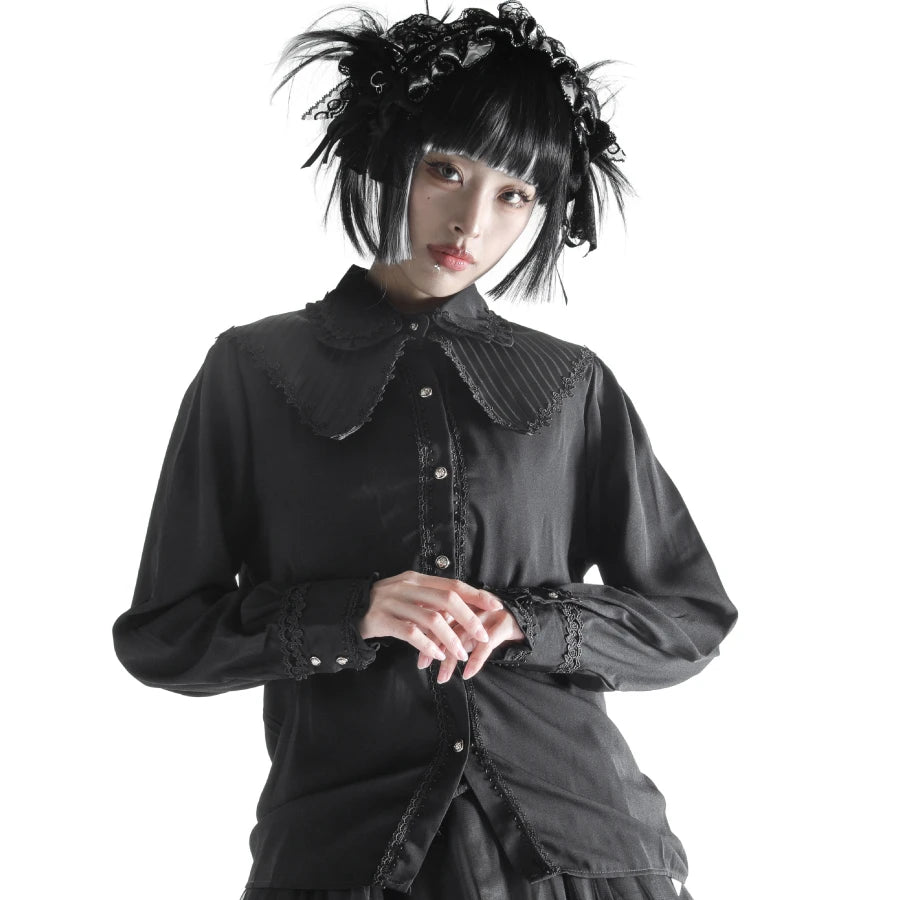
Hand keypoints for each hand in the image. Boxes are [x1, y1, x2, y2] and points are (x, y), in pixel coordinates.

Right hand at [359, 571, 504, 664]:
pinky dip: (427, 645)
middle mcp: (407, 586)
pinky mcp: (382, 619)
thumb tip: (463, 614)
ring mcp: (393, 601)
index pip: (453, 584)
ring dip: (450, 638)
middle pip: (446, 599)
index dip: (476, 595)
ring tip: (460, 654)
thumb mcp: (410, 597)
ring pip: (431, 618)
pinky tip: (436, 655)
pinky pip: (410, 633)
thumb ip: (432, 602)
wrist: (348, 610)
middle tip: (482, 636)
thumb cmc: (386, 606)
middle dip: (469, 618)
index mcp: (417, 579)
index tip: (496, 606)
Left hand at [418, 600, 525, 683]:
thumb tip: (431, 650)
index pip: (437, 617)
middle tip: (424, 667)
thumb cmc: (493, 625)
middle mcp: (472, 605)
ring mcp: (488, 613)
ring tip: (442, 677)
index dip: (426, 637)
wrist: (527, 617)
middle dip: (433, 648)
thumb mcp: (471, 627)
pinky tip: (467, 673)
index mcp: (462, 602)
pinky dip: (475, 660)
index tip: (419, 657)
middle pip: (447, 626)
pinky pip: (486, 645)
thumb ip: (454, 633)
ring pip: (463, 636)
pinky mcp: (504, 624)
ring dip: (450, 659)